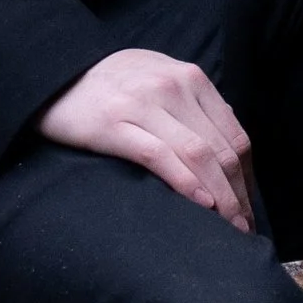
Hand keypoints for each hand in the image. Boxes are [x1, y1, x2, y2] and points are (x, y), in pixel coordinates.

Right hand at [35, 49, 256, 232]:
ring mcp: (143, 105)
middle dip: (239, 195)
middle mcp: (172, 88)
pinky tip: (200, 205)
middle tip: (244, 228)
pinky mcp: (114, 124)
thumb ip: (193, 104)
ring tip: (229, 227)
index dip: (248, 178)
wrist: (53, 74)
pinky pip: (159, 156)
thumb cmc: (112, 85)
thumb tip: (227, 142)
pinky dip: (185, 182)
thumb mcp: (160, 79)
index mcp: (190, 79)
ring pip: (198, 155)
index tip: (248, 208)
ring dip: (220, 197)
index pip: (234, 136)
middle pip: (222, 150)